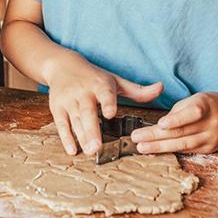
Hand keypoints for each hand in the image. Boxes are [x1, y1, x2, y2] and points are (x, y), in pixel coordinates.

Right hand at [45, 54, 162, 155]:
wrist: (61, 66)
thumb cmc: (92, 76)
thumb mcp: (114, 80)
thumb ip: (137, 90)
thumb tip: (160, 89)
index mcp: (99, 84)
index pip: (104, 93)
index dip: (107, 103)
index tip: (110, 114)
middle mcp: (82, 92)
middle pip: (87, 112)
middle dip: (91, 130)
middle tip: (97, 147)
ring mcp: (68, 100)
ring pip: (75, 120)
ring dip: (81, 137)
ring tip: (90, 152)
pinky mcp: (56, 107)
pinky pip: (61, 124)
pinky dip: (65, 137)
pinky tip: (72, 150)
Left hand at [131, 92, 217, 153]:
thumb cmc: (210, 104)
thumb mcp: (196, 99)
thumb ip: (178, 111)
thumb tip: (159, 126)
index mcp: (207, 106)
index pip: (192, 113)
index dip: (176, 119)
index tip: (160, 124)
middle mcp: (212, 123)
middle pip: (182, 132)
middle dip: (156, 136)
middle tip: (136, 138)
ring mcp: (212, 138)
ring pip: (183, 144)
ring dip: (159, 147)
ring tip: (141, 147)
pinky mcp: (210, 149)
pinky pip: (187, 150)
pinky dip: (170, 150)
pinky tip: (155, 150)